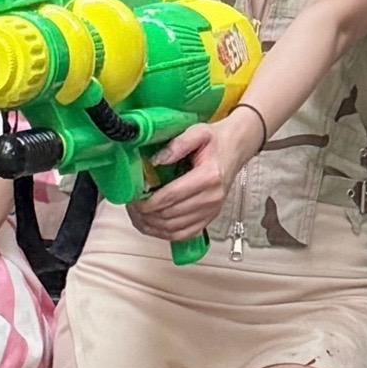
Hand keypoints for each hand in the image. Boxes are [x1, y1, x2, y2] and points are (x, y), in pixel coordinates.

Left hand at [127, 110, 256, 241]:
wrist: (235, 148)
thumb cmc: (216, 141)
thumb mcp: (198, 132)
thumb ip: (177, 145)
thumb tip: (155, 161)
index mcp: (208, 177)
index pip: (171, 197)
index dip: (148, 202)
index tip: (133, 198)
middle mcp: (212, 198)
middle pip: (170, 216)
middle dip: (145, 214)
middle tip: (131, 205)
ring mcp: (212, 211)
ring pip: (174, 229)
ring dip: (152, 226)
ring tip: (137, 215)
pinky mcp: (210, 218)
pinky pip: (184, 235)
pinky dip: (165, 234)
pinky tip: (152, 226)